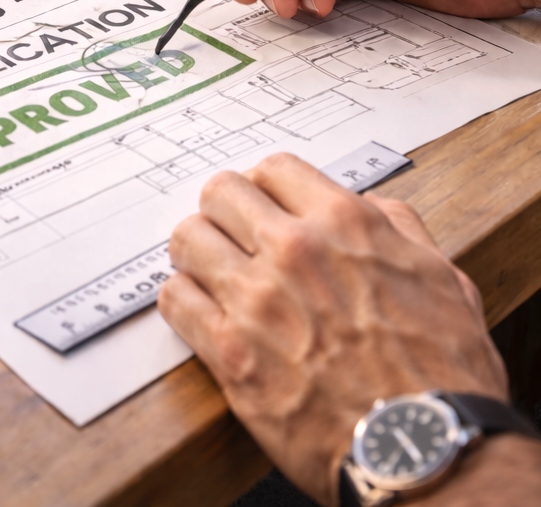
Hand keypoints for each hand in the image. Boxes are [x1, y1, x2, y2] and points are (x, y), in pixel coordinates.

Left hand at [158, 154, 507, 505]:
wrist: (427, 453)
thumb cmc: (444, 377)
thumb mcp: (444, 280)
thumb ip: (400, 231)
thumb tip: (374, 210)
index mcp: (345, 224)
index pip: (275, 167)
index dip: (269, 186)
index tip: (267, 204)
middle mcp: (293, 251)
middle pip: (221, 192)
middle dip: (227, 211)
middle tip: (235, 235)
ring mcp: (256, 301)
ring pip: (188, 238)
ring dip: (198, 252)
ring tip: (212, 272)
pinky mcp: (230, 354)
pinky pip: (176, 301)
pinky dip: (184, 301)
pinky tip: (202, 313)